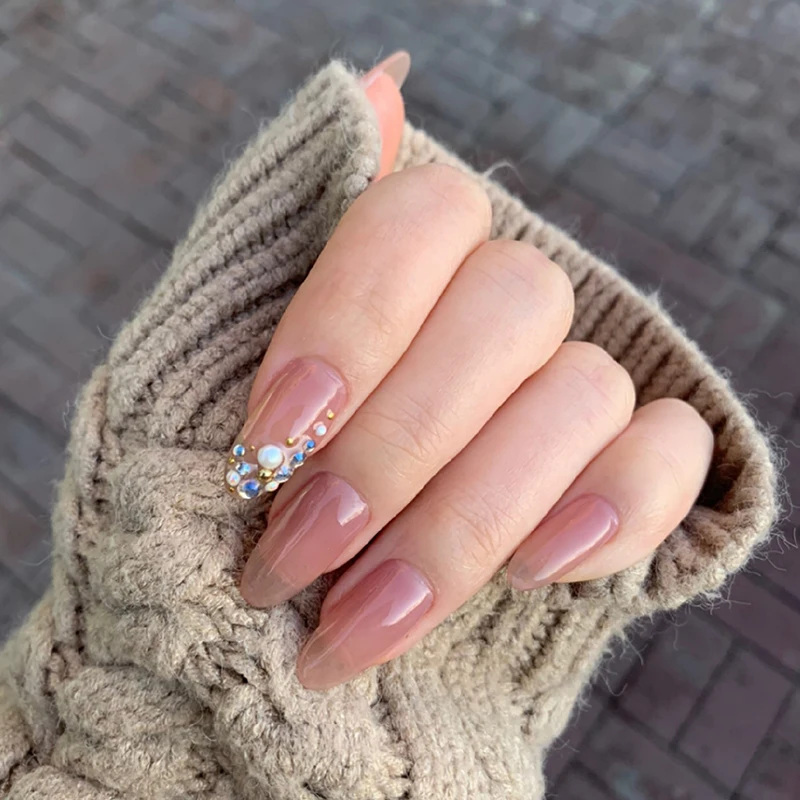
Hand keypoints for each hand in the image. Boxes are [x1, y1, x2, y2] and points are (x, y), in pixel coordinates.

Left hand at [231, 52, 712, 689]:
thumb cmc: (277, 468)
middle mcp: (510, 299)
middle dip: (394, 449)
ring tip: (363, 616)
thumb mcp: (240, 357)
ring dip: (465, 521)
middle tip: (296, 555)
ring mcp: (581, 378)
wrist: (331, 568)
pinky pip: (668, 456)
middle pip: (510, 309)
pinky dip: (609, 512)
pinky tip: (530, 573)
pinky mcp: (634, 459)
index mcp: (419, 252)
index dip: (348, 327)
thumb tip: (380, 81)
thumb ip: (289, 239)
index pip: (419, 219)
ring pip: (581, 394)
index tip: (267, 452)